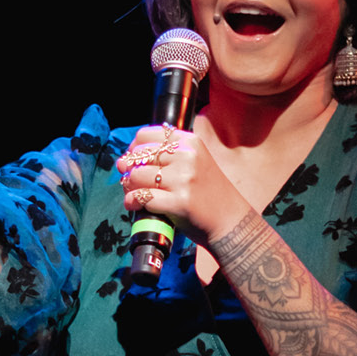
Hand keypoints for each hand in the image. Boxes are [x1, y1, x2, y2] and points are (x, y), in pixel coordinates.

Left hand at [118, 125, 245, 241]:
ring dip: (128, 186)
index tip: (133, 160)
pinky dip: (132, 201)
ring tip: (132, 193)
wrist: (230, 220)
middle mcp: (187, 156)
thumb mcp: (194, 162)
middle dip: (128, 169)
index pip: (146, 135)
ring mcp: (183, 179)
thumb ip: (168, 155)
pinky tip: (133, 205)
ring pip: (137, 176)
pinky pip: (142, 197)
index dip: (133, 148)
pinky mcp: (179, 202)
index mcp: (190, 142)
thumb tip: (125, 159)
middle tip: (129, 180)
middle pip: (138, 155)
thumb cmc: (208, 193)